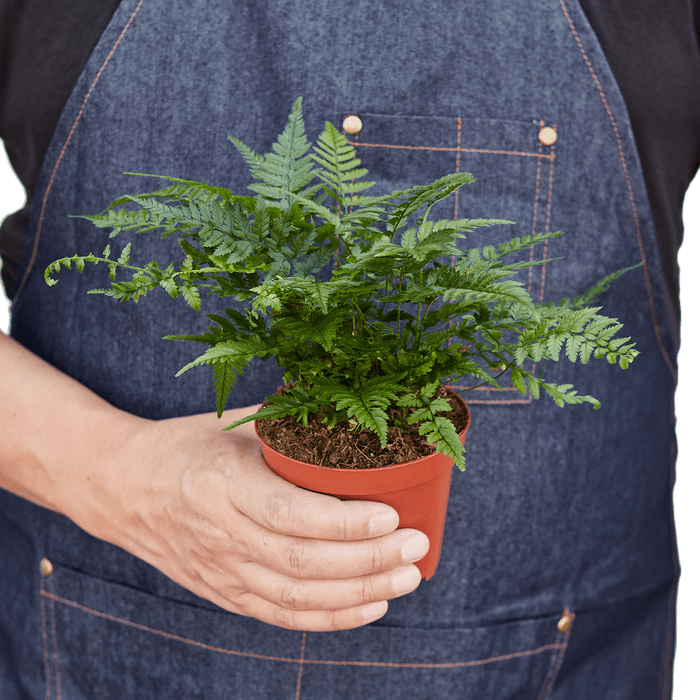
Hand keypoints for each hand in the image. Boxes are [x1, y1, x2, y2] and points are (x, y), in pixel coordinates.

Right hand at [79, 407, 428, 631]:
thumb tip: (351, 412)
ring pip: (297, 597)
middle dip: (368, 560)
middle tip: (415, 546)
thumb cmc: (183, 446)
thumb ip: (287, 422)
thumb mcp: (230, 424)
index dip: (345, 522)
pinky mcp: (224, 592)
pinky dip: (330, 617)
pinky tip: (371, 606)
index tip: (392, 515)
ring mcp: (220, 570)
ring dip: (359, 593)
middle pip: (302, 563)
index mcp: (221, 483)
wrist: (120, 487)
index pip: (290, 514)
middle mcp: (220, 534)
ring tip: (405, 578)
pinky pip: (282, 615)